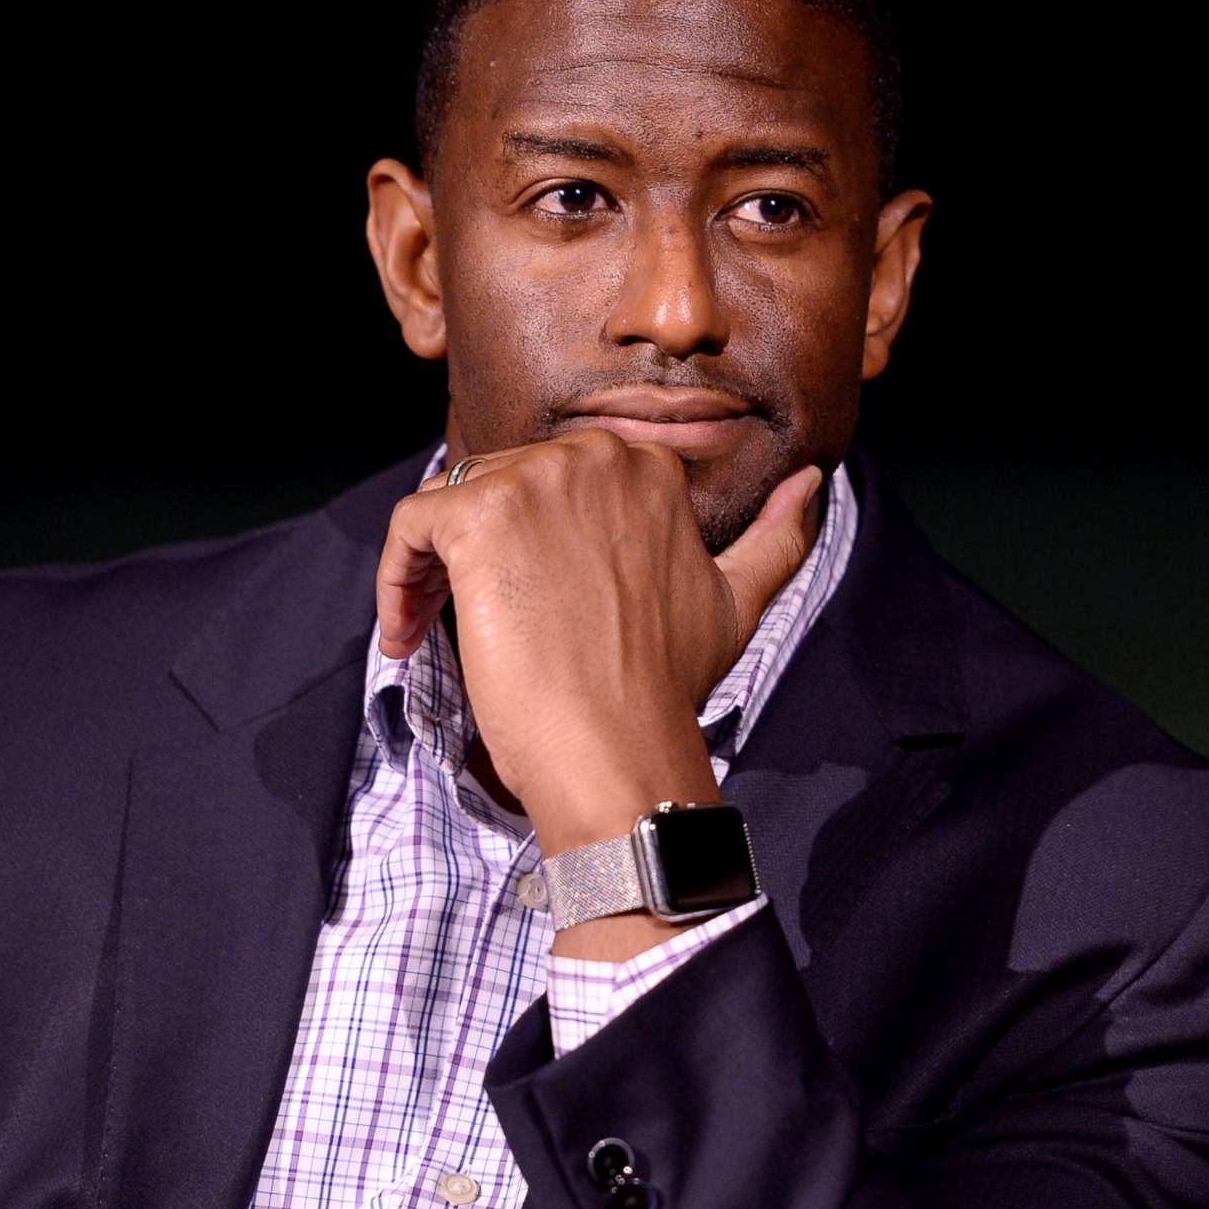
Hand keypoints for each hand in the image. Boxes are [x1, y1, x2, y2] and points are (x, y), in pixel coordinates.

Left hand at [375, 427, 825, 852]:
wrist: (620, 751)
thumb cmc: (665, 689)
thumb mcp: (735, 603)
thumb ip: (777, 536)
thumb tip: (814, 483)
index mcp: (646, 468)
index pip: (546, 481)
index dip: (521, 545)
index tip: (516, 608)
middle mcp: (595, 457)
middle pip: (491, 484)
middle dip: (468, 554)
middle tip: (459, 626)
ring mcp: (537, 482)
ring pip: (444, 500)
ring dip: (425, 569)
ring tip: (425, 632)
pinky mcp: (479, 517)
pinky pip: (409, 525)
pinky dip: (394, 580)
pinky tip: (406, 634)